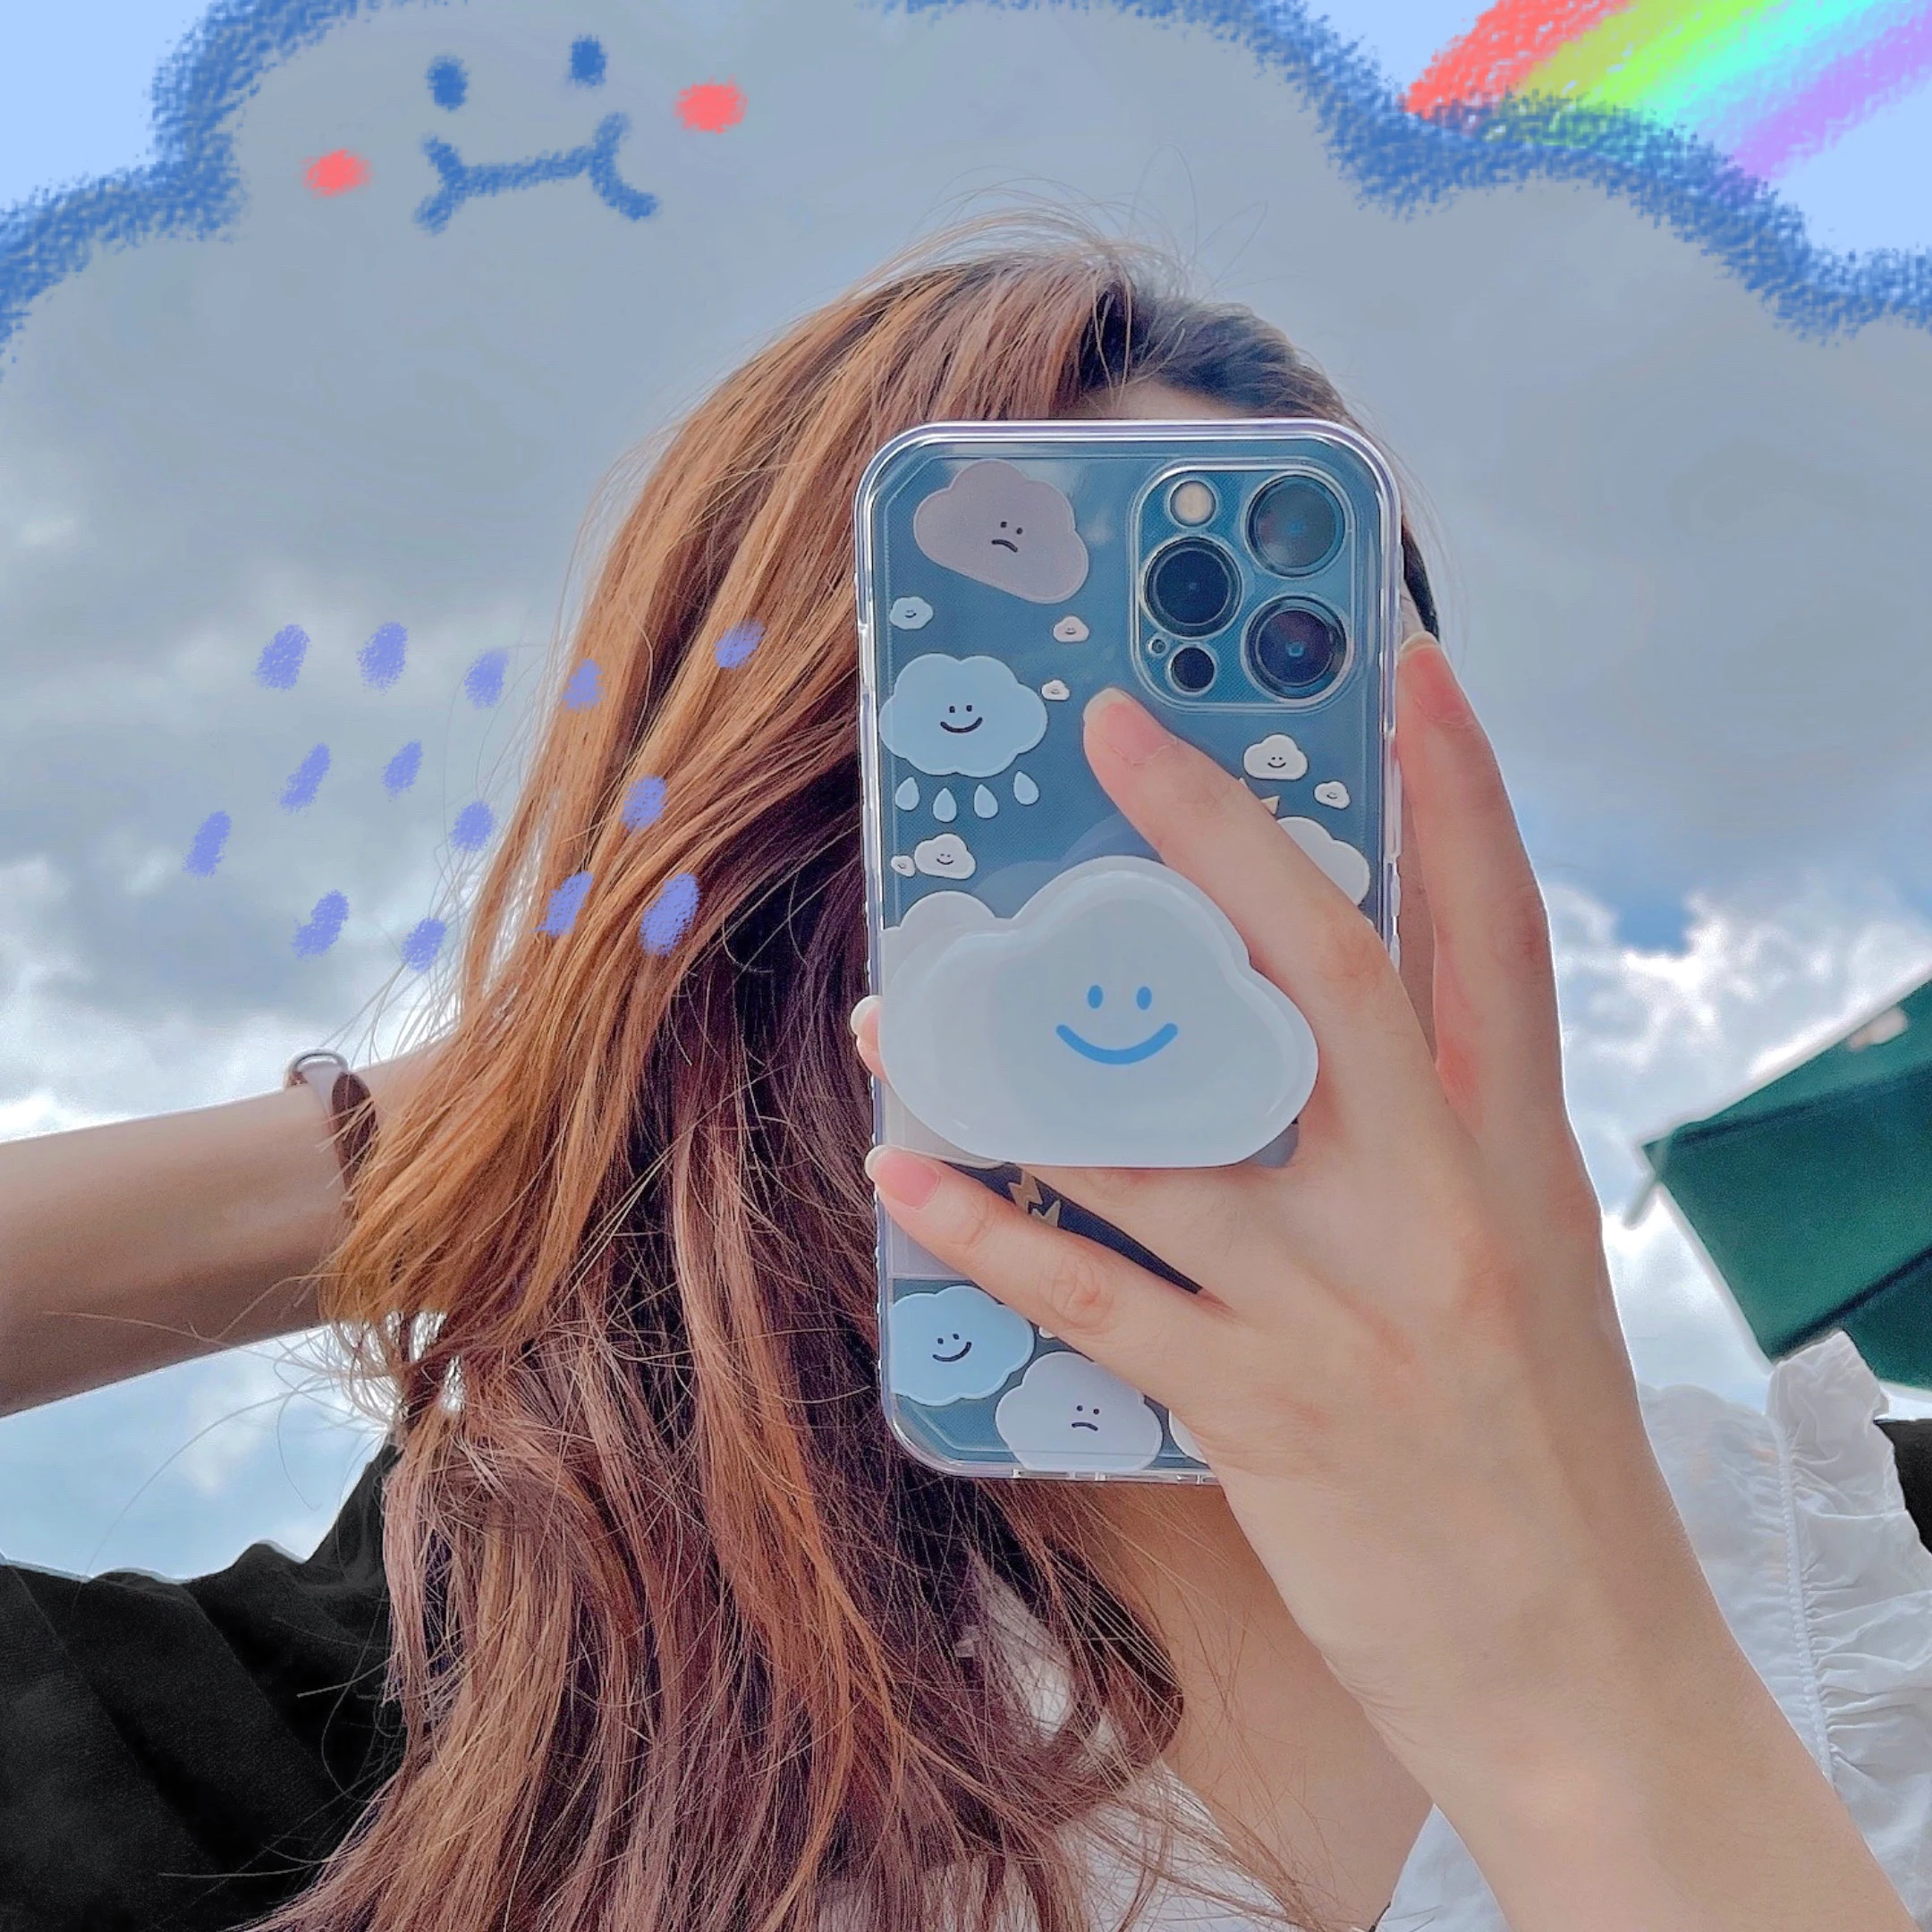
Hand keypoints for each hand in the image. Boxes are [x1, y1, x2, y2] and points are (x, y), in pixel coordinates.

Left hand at [852, 642, 1730, 1805]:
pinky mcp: (1270, 1409)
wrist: (1578, 1661)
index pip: (1499, 931)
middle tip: (1118, 734)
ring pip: (1167, 1138)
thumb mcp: (1516, 1258)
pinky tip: (905, 1179)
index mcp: (1515, 1152)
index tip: (1413, 660)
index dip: (1464, 789)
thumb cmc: (1533, 1445)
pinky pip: (1105, 1300)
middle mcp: (1441, 1200)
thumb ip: (1430, 1136)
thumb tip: (1304, 1029)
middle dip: (1226, 841)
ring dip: (1024, 1064)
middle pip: (1333, 976)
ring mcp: (1352, 1304)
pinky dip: (996, 1238)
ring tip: (908, 1008)